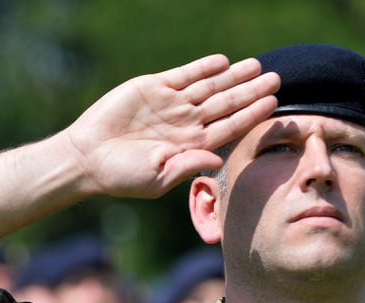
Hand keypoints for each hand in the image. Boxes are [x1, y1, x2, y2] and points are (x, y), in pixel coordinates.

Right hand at [60, 54, 279, 198]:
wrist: (87, 157)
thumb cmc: (121, 176)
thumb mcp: (157, 179)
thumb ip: (186, 166)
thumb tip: (215, 158)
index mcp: (191, 146)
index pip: (229, 127)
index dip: (251, 115)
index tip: (273, 106)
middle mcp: (185, 123)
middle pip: (226, 103)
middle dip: (251, 91)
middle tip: (278, 78)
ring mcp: (171, 104)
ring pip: (209, 86)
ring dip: (233, 76)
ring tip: (257, 65)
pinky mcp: (153, 88)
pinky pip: (184, 75)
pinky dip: (203, 67)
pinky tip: (223, 62)